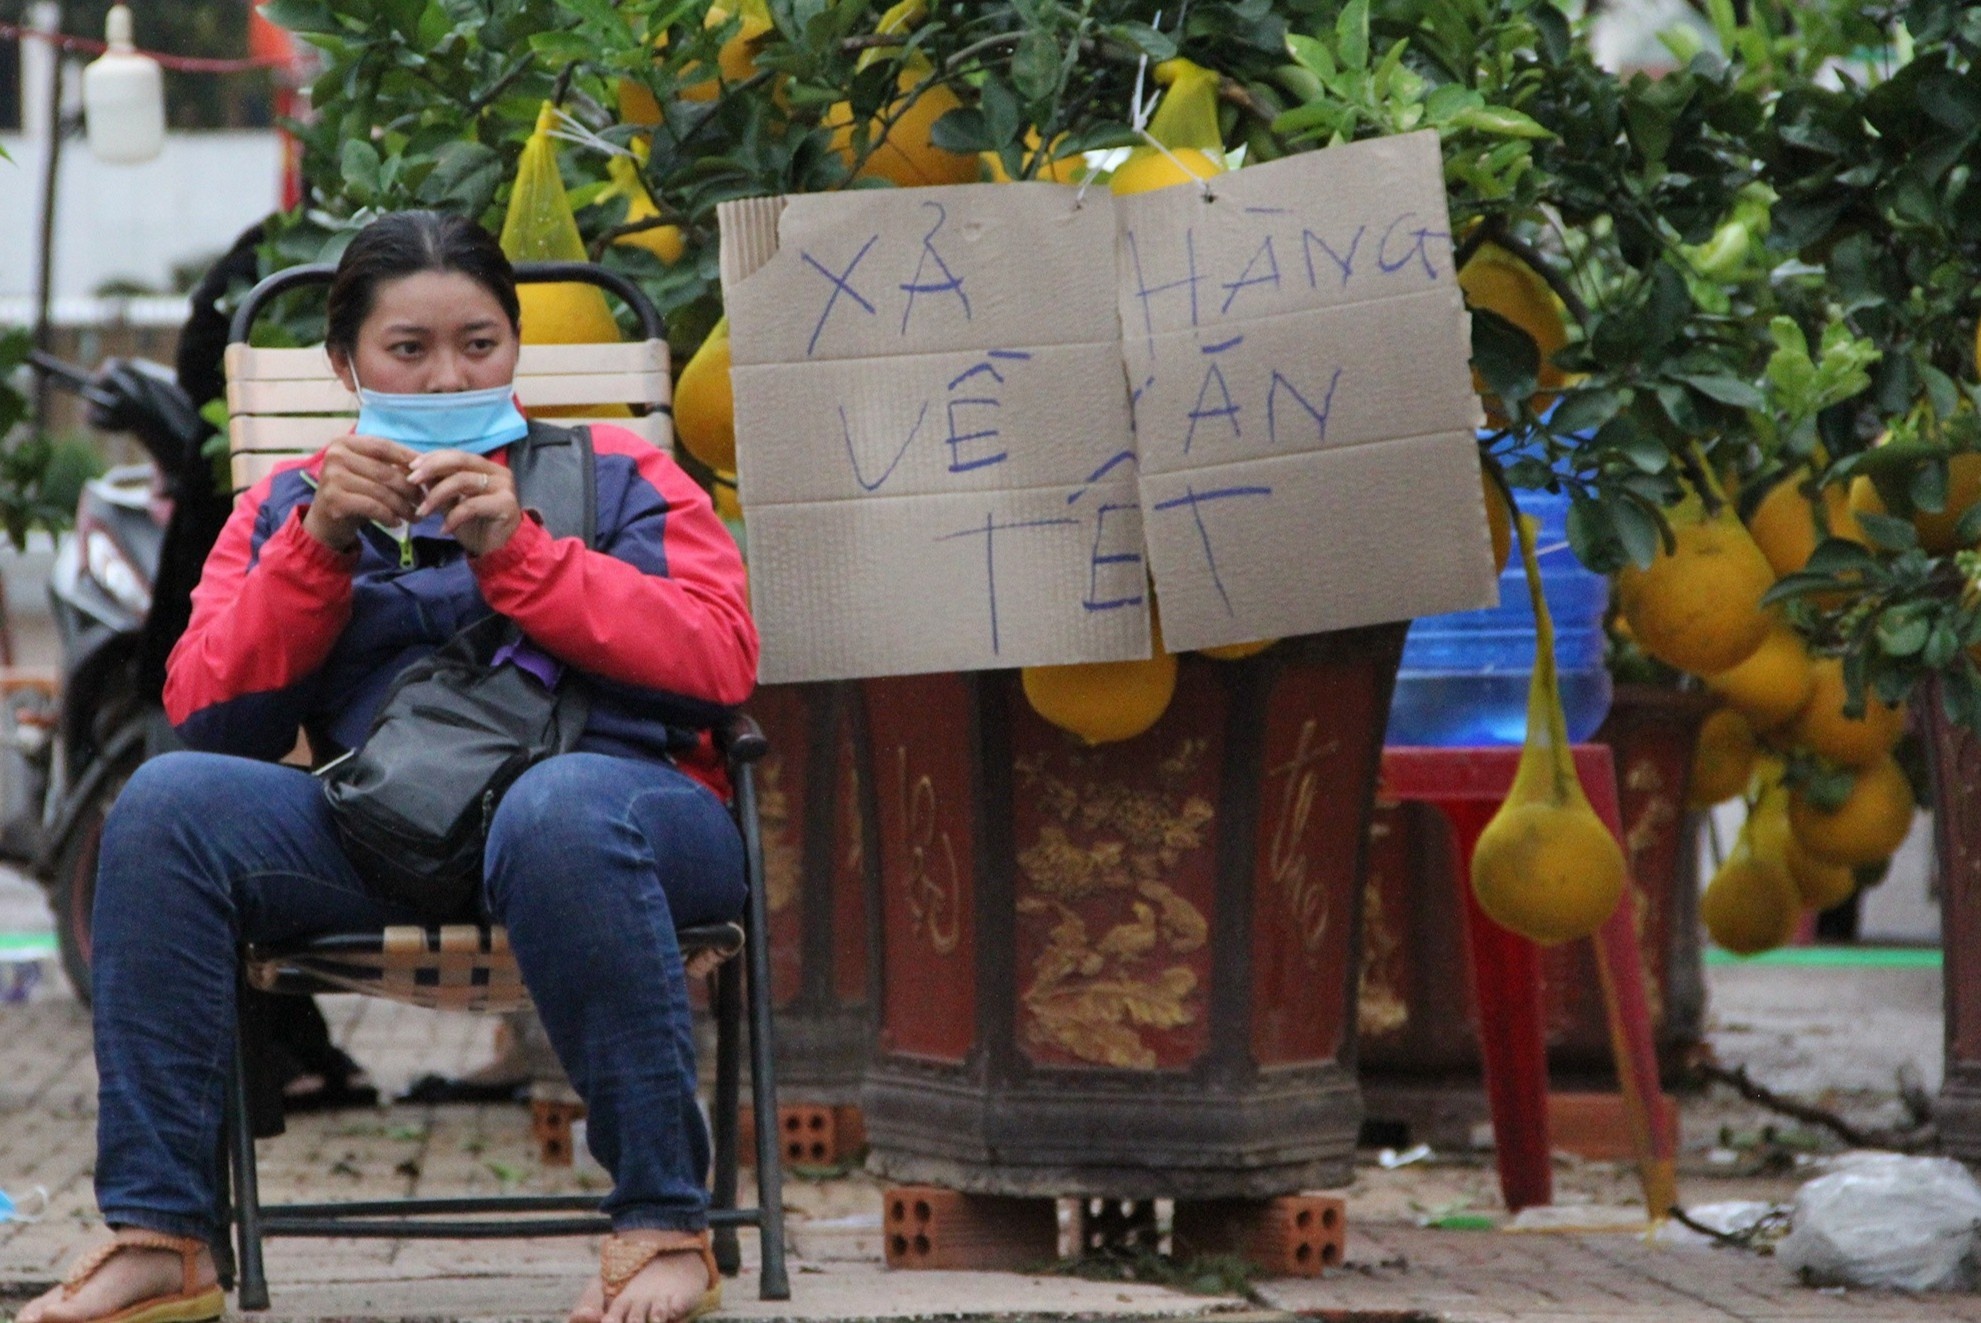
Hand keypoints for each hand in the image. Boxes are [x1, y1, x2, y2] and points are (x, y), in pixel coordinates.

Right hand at [303, 434, 419, 551]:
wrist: (325, 522)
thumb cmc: (353, 494)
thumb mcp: (369, 474)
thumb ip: (390, 465)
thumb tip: (427, 462)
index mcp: (344, 443)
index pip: (383, 446)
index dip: (409, 458)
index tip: (430, 472)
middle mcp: (335, 455)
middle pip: (385, 471)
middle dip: (410, 488)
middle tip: (425, 501)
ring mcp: (332, 476)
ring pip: (380, 490)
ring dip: (403, 506)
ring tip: (415, 516)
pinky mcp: (333, 499)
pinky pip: (372, 507)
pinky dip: (389, 516)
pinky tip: (397, 523)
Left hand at [409, 450, 520, 556]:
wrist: (496, 553)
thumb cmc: (474, 527)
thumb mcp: (450, 502)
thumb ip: (438, 485)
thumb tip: (414, 470)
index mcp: (485, 467)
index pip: (456, 454)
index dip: (433, 457)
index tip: (410, 467)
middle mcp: (498, 472)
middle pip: (461, 460)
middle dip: (432, 468)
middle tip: (412, 480)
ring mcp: (504, 487)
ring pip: (463, 481)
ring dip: (437, 496)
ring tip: (422, 512)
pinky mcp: (506, 504)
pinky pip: (472, 505)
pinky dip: (453, 517)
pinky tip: (444, 529)